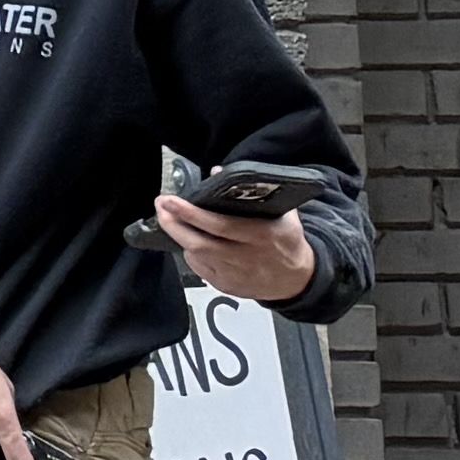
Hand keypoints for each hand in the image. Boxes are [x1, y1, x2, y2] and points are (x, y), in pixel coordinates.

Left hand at [156, 193, 318, 305]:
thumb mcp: (283, 213)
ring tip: (170, 218)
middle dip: (173, 224)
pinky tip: (189, 241)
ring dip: (179, 236)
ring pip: (195, 257)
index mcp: (261, 236)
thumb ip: (252, 192)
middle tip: (161, 206)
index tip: (169, 200)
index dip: (190, 213)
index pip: (220, 225)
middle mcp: (246, 258)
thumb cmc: (286, 240)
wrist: (298, 279)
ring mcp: (235, 276)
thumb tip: (217, 172)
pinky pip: (199, 270)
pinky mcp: (227, 287)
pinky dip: (190, 254)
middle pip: (199, 244)